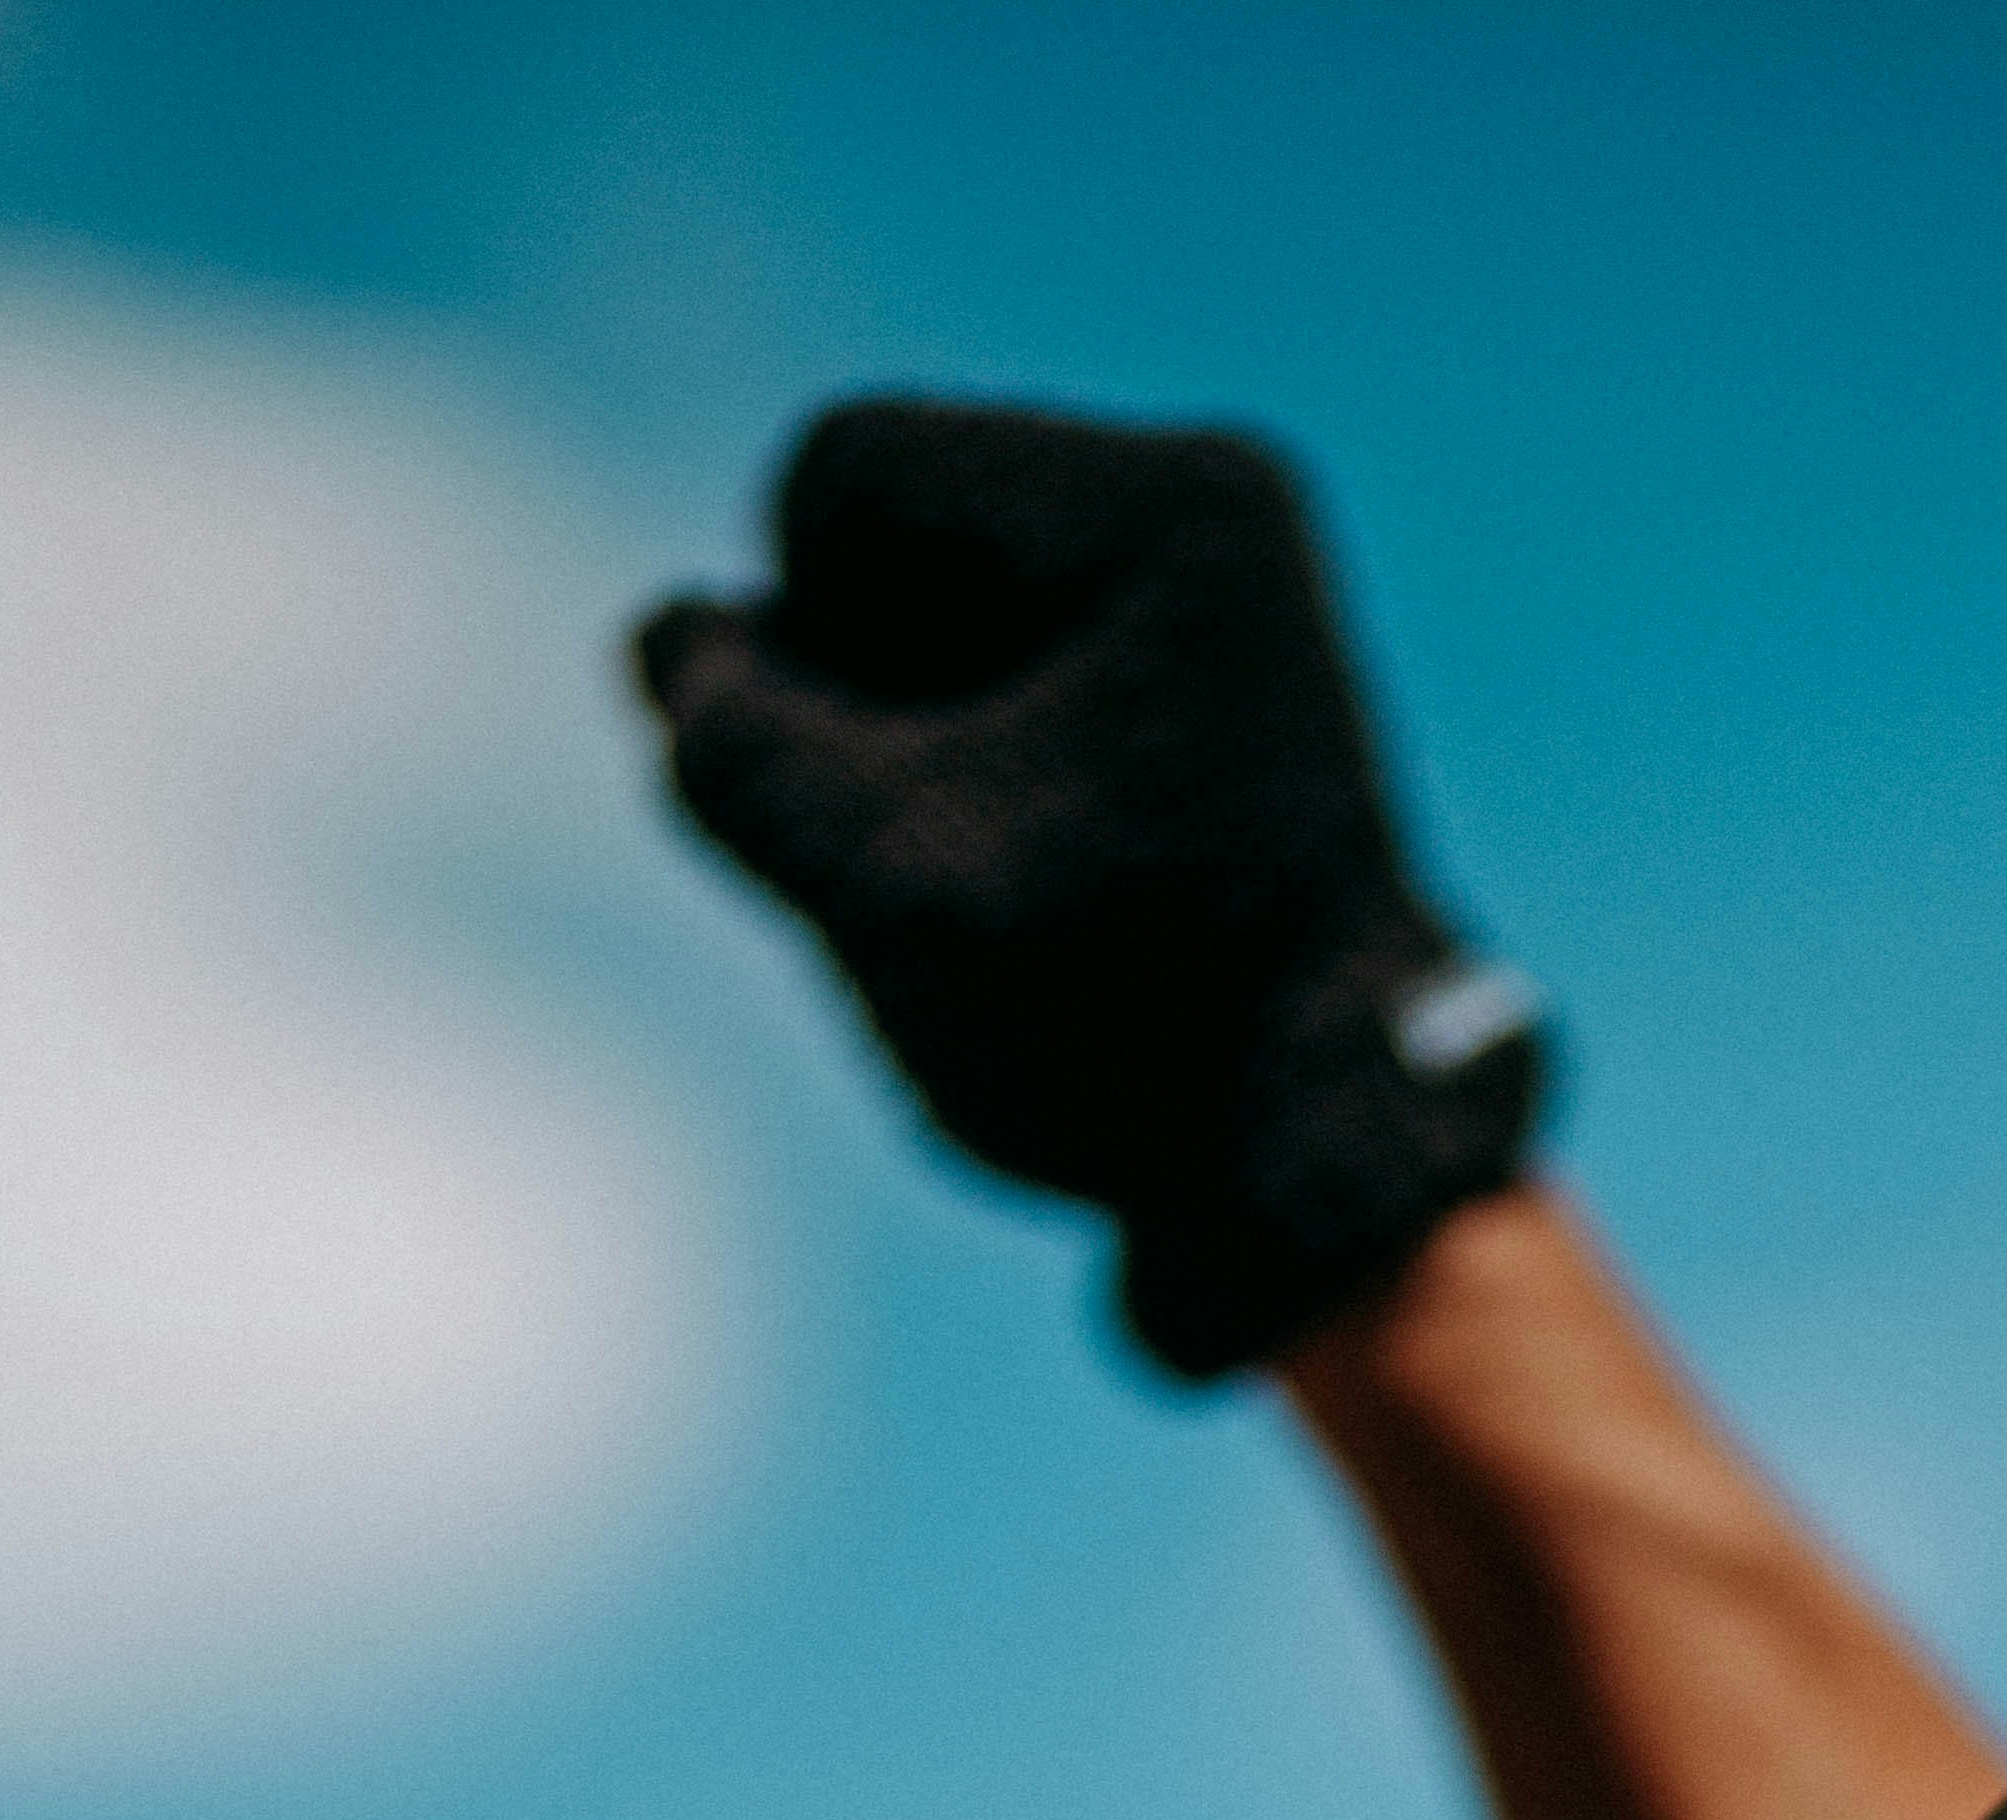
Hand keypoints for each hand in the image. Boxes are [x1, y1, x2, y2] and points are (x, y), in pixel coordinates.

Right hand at [635, 396, 1546, 1377]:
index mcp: (1167, 505)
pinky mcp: (1211, 681)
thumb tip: (674, 637)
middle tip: (954, 858)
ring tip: (1003, 885)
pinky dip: (978, 776)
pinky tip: (1035, 886)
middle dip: (863, 694)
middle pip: (900, 535)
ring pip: (943, 616)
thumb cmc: (1128, 1030)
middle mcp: (1212, 506)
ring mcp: (1221, 591)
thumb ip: (740, 753)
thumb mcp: (888, 893)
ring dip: (909, 746)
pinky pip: (1015, 678)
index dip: (803, 640)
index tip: (893, 798)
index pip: (846, 474)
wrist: (1332, 1159)